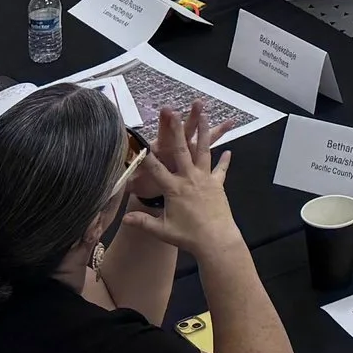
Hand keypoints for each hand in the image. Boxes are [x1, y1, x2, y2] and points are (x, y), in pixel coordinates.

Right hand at [120, 103, 241, 257]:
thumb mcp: (163, 231)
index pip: (156, 169)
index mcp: (174, 189)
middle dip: (176, 130)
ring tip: (204, 115)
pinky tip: (228, 151)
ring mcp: (205, 179)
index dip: (146, 155)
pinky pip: (221, 170)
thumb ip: (143, 222)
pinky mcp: (218, 185)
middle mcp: (190, 179)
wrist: (216, 240)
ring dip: (204, 132)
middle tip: (173, 112)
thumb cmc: (188, 236)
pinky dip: (225, 161)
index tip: (138, 140)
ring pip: (204, 151)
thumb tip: (124, 220)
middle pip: (181, 150)